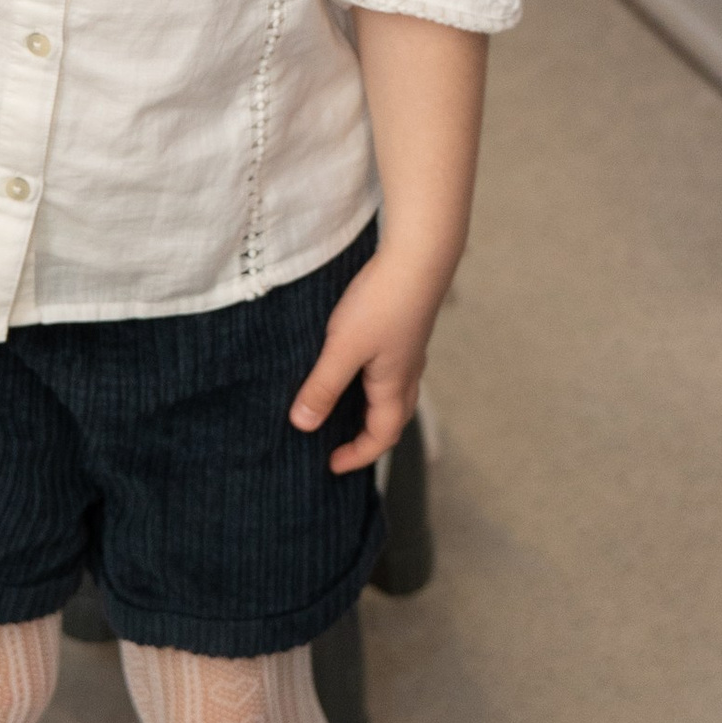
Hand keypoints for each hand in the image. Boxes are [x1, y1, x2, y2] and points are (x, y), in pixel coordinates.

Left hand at [288, 249, 447, 474]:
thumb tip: (303, 425)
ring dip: (368, 408)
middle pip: (391, 419)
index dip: (357, 456)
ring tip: (338, 407)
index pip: (381, 437)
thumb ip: (323, 387)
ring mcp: (407, 350)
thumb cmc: (383, 302)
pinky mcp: (403, 328)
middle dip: (366, 438)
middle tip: (337, 444)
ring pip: (391, 393)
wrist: (419, 257)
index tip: (331, 465)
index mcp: (394, 387)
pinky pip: (388, 369)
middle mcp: (406, 373)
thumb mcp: (343, 348)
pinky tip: (350, 363)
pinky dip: (369, 381)